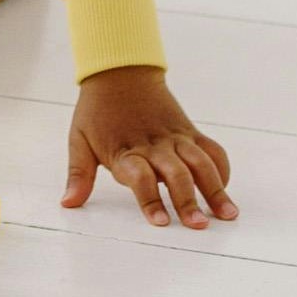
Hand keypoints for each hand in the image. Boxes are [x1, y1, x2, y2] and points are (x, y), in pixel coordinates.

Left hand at [63, 66, 235, 230]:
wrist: (120, 71)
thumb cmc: (97, 110)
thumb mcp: (79, 140)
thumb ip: (78, 175)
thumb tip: (68, 203)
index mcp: (126, 151)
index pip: (140, 179)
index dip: (151, 200)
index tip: (161, 223)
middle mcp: (154, 145)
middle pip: (176, 175)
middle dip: (188, 201)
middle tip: (198, 225)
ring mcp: (175, 138)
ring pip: (201, 163)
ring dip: (215, 189)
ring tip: (228, 214)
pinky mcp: (189, 131)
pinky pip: (211, 150)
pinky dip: (221, 168)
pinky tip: (225, 187)